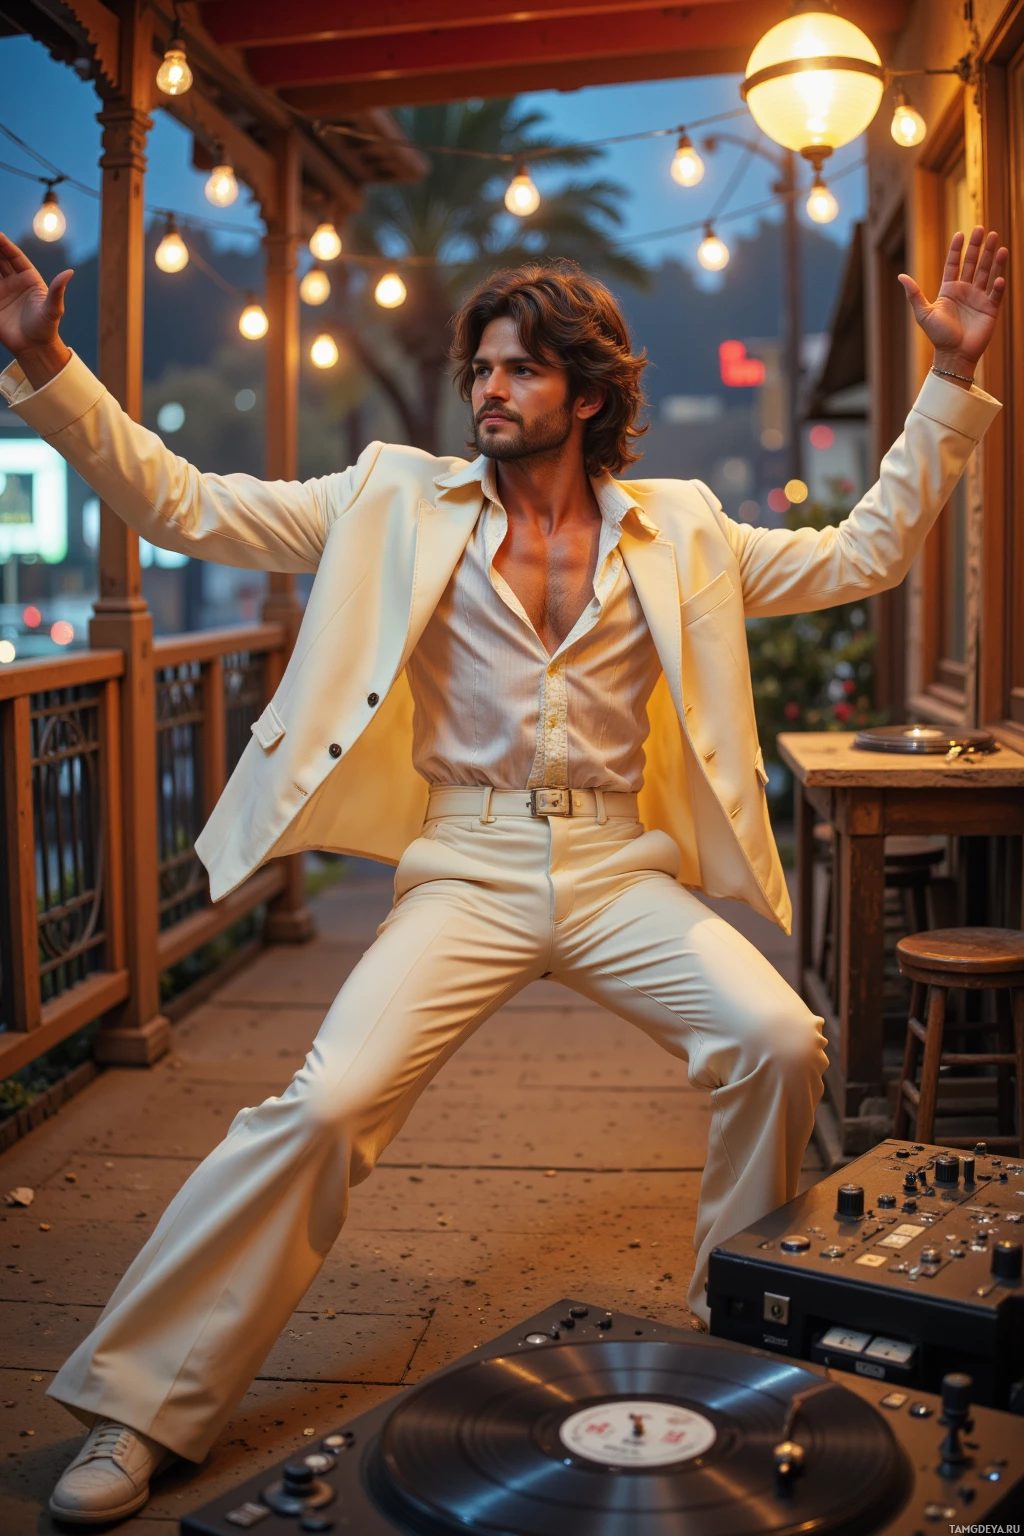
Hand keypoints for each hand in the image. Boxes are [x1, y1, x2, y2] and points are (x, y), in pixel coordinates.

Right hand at [0, 231, 72, 384]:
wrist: (34, 348)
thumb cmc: (47, 329)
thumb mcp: (53, 309)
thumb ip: (58, 290)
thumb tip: (69, 272)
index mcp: (30, 279)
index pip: (15, 257)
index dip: (6, 245)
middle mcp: (15, 282)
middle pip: (0, 260)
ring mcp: (3, 291)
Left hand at [898, 227, 1006, 380]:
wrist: (953, 355)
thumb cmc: (938, 336)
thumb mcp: (924, 313)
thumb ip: (914, 294)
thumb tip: (900, 276)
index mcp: (949, 290)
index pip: (954, 264)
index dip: (957, 250)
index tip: (960, 234)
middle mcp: (966, 290)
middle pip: (973, 263)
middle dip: (978, 247)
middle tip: (983, 229)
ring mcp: (979, 298)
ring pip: (987, 272)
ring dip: (992, 258)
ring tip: (997, 241)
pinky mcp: (990, 308)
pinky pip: (996, 293)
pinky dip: (998, 285)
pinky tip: (999, 276)